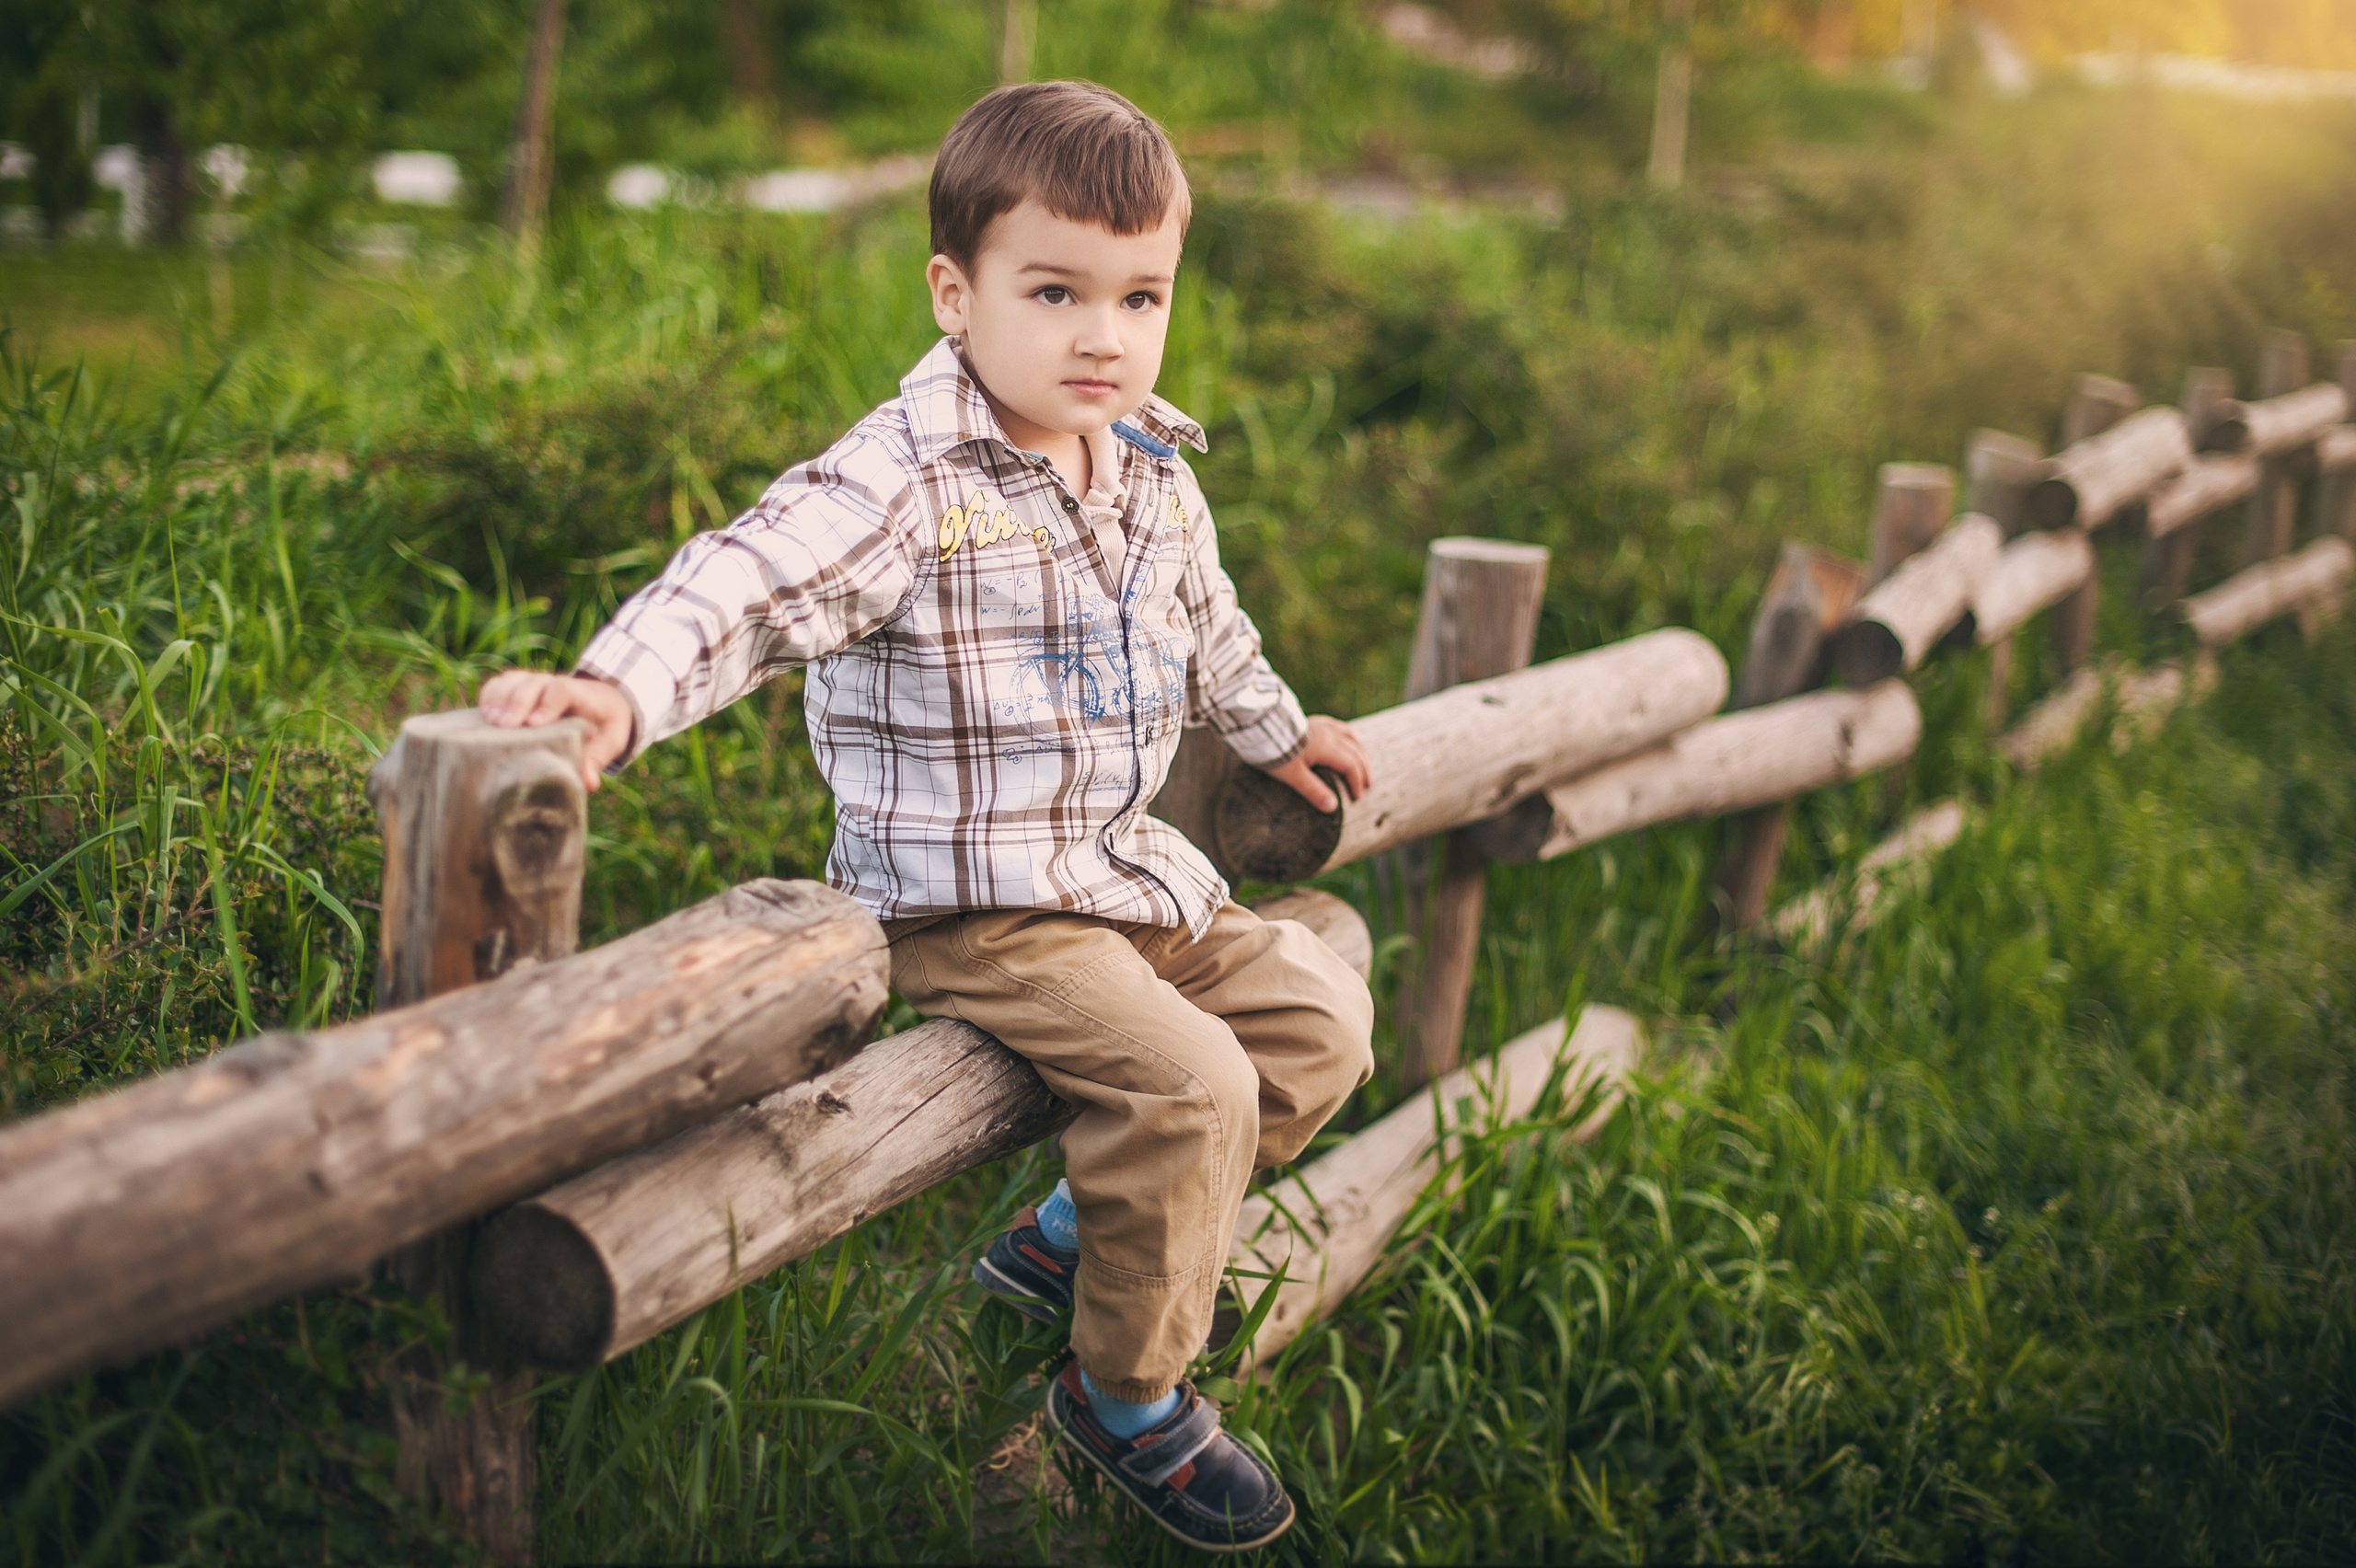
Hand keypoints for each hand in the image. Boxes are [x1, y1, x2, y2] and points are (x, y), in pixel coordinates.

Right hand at [477, 670, 635, 791]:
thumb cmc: (604, 725)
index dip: (548, 704)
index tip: (534, 724)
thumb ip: (598, 758)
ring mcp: (535, 683)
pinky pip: (500, 684)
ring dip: (500, 698)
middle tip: (505, 725)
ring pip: (514, 680)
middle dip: (518, 702)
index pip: (562, 689)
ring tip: (490, 722)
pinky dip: (489, 696)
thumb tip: (588, 782)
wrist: (600, 703)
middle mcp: (555, 683)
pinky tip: (483, 716)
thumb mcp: (611, 741)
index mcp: (581, 694)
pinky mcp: (518, 687)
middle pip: (533, 682)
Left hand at [1265, 715, 1370, 814]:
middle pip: (1355, 752)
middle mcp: (1329, 734)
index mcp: (1327, 747)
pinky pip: (1337, 725)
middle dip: (1363, 769)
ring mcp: (1322, 725)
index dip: (1357, 782)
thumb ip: (1313, 791)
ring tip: (1365, 760)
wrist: (1260, 726)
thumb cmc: (1276, 753)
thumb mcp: (1293, 776)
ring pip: (1349, 736)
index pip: (1351, 766)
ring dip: (1359, 750)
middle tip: (1367, 784)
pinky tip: (1345, 737)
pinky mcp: (1313, 721)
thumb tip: (1333, 807)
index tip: (1357, 797)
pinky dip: (1347, 735)